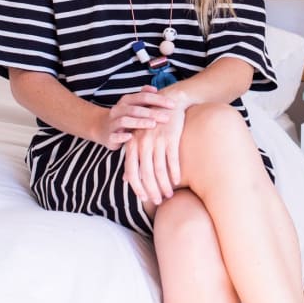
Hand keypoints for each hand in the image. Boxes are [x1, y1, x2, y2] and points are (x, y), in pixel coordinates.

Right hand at [93, 86, 174, 148]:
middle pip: (136, 109)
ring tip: (152, 125)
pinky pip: (114, 136)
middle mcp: (118, 109)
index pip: (143, 97)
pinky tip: (130, 137)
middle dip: (152, 112)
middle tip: (167, 117)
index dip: (158, 100)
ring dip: (139, 122)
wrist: (101, 127)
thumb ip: (144, 96)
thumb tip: (155, 89)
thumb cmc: (124, 115)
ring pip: (125, 120)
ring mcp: (112, 122)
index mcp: (126, 101)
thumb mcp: (133, 104)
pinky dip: (122, 136)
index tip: (173, 105)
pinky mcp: (108, 136)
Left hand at [123, 87, 188, 204]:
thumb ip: (132, 159)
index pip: (131, 171)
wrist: (169, 102)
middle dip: (152, 190)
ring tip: (169, 195)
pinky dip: (174, 172)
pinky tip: (177, 181)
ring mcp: (156, 140)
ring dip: (164, 185)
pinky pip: (172, 159)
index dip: (137, 187)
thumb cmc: (153, 123)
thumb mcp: (139, 139)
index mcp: (132, 144)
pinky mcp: (170, 137)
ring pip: (159, 169)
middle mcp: (142, 144)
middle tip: (158, 201)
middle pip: (145, 174)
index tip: (144, 198)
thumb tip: (126, 180)